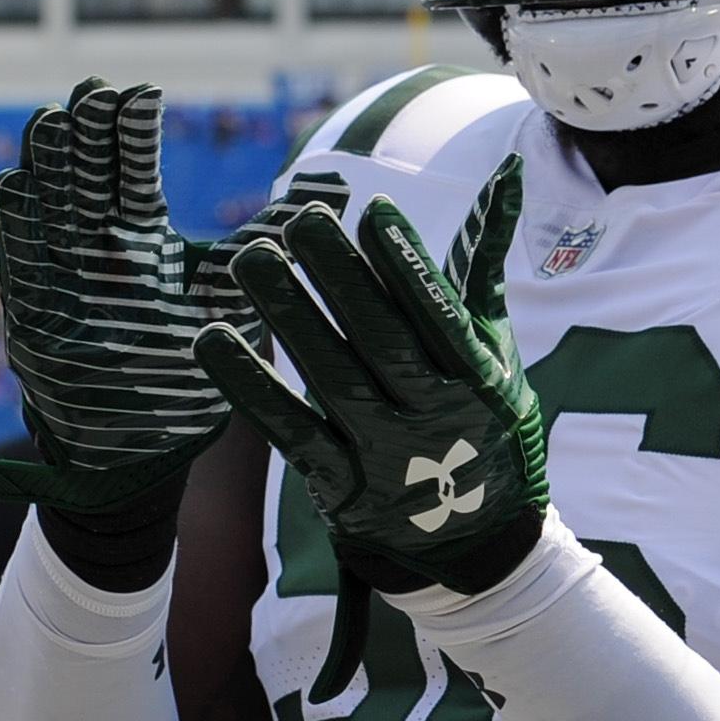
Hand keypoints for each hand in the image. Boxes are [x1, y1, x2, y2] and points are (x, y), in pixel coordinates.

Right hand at [0, 79, 262, 515]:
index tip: (140, 91)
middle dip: (86, 133)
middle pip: (85, 175)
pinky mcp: (31, 314)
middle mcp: (94, 248)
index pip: (132, 170)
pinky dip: (14, 224)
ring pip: (47, 204)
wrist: (134, 449)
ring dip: (46, 164)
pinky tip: (14, 184)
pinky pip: (16, 261)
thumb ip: (270, 239)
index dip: (132, 131)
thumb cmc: (183, 369)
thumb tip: (336, 185)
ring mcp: (58, 276)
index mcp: (140, 238)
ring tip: (51, 120)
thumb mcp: (231, 296)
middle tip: (92, 90)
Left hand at [196, 156, 543, 696]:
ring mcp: (385, 455)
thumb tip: (506, 174)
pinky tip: (213, 341)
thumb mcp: (495, 349)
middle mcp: (432, 416)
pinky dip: (250, 390)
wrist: (479, 546)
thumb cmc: (483, 423)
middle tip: (298, 220)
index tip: (371, 213)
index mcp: (476, 377)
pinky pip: (289, 432)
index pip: (437, 315)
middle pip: (380, 341)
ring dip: (287, 319)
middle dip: (339, 279)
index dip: (406, 267)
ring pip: (331, 380)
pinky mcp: (341, 488)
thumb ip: (484, 263)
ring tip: (248, 259)